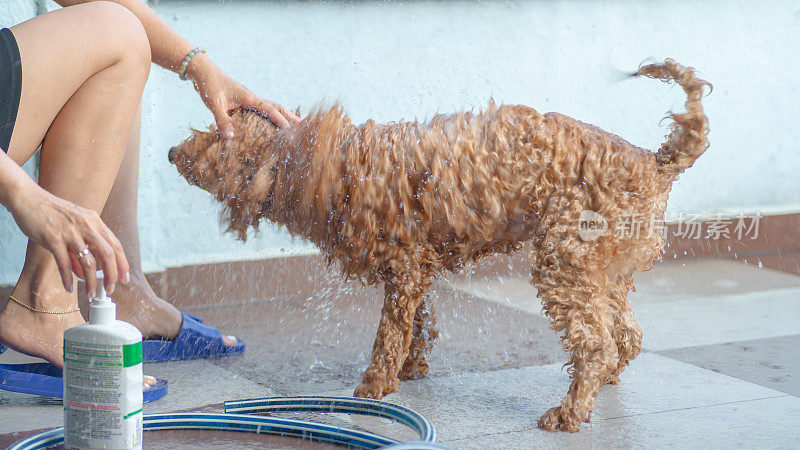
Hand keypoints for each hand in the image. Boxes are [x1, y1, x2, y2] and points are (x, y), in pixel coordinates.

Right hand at [7, 182, 128, 296]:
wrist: (29, 199)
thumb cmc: (53, 213)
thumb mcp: (75, 224)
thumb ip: (83, 246)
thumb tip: (86, 273)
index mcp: (95, 221)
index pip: (116, 245)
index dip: (122, 264)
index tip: (124, 278)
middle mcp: (86, 226)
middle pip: (108, 254)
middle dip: (111, 275)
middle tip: (110, 290)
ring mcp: (70, 232)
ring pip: (88, 262)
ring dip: (92, 282)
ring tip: (90, 294)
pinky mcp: (53, 238)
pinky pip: (64, 263)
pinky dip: (68, 278)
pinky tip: (69, 287)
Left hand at [185, 55, 299, 137]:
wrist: (202, 70)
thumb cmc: (208, 85)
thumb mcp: (214, 104)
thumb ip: (222, 120)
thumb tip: (230, 138)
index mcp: (248, 96)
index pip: (269, 109)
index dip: (280, 119)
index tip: (290, 128)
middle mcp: (251, 97)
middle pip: (275, 106)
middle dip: (288, 115)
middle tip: (302, 124)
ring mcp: (248, 98)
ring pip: (269, 107)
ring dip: (281, 114)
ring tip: (292, 124)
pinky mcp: (242, 100)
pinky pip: (260, 109)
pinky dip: (270, 114)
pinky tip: (270, 122)